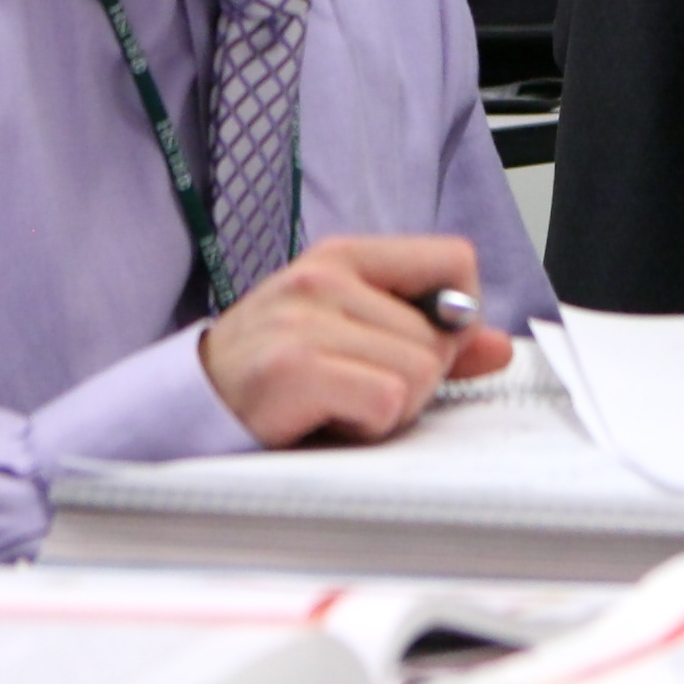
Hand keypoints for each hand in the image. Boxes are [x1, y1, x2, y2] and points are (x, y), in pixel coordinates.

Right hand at [197, 232, 512, 446]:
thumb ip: (425, 337)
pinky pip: (387, 400)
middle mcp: (323, 275)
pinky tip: (322, 422)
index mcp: (342, 256)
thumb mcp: (350, 339)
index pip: (454, 259)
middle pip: (439, 336)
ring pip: (419, 372)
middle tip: (351, 392)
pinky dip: (365, 427)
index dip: (456, 318)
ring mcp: (304, 319)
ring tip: (333, 407)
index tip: (421, 349)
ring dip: (388, 410)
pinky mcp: (292, 366)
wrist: (187, 413)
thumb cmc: (272, 378)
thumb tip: (497, 344)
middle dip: (413, 381)